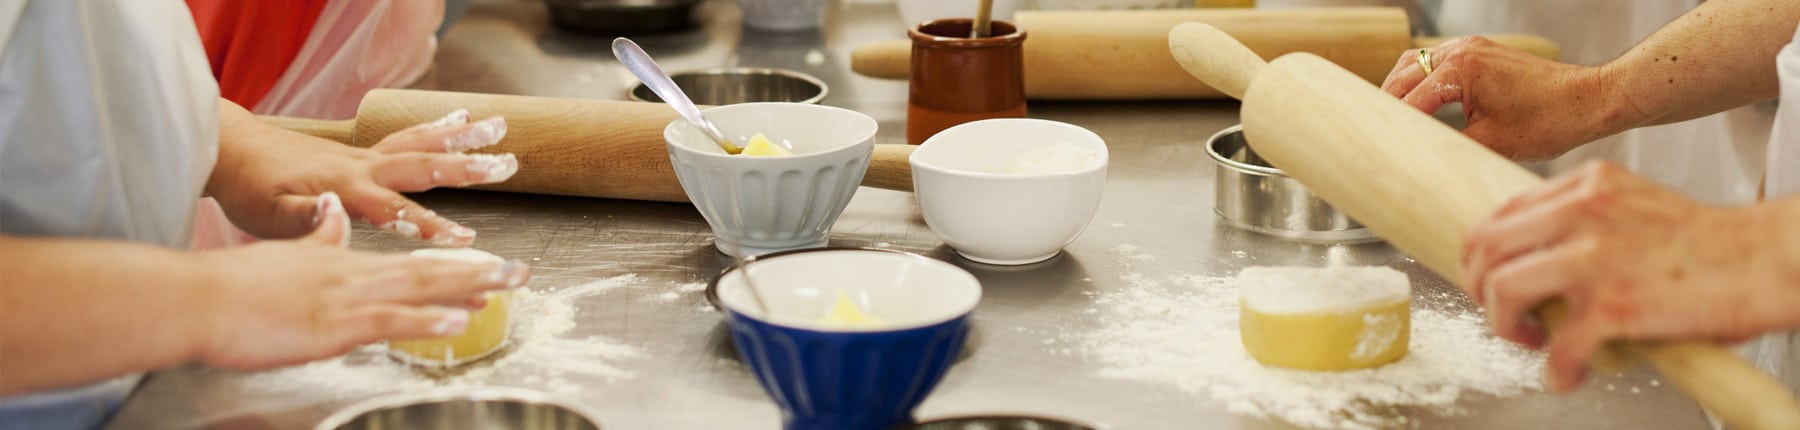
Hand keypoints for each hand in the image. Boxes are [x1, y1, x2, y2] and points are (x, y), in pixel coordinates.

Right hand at [191, 192, 528, 368]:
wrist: (198, 296)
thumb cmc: (235, 284)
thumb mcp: (285, 252)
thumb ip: (317, 236)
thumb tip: (333, 214)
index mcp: (342, 260)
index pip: (407, 259)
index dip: (450, 261)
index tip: (487, 262)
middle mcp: (352, 272)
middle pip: (426, 268)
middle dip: (476, 270)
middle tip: (521, 272)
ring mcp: (344, 296)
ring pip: (416, 287)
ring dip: (465, 287)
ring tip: (506, 287)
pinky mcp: (331, 322)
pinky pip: (387, 320)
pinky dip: (423, 319)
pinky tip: (456, 321)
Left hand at [207, 102, 517, 245]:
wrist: (232, 151)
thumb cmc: (249, 189)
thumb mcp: (268, 214)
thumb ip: (304, 217)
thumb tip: (333, 214)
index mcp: (344, 188)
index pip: (394, 210)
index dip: (429, 226)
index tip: (463, 238)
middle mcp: (360, 167)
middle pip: (422, 165)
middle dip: (466, 167)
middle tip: (506, 164)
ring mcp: (363, 157)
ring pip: (420, 144)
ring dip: (461, 138)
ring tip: (498, 127)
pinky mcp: (360, 153)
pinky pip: (406, 137)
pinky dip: (435, 128)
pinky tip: (459, 121)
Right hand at [1380, 36, 1620, 160]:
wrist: (1590, 101)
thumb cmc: (1552, 119)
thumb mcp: (1492, 142)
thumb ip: (1449, 145)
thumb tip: (1421, 158)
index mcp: (1461, 68)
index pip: (1409, 98)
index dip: (1391, 125)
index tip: (1375, 146)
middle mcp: (1463, 50)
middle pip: (1404, 72)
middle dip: (1387, 102)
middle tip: (1374, 133)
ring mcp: (1472, 48)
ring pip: (1417, 62)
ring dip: (1402, 87)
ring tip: (1392, 118)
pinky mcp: (1482, 54)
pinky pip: (1437, 62)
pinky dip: (1421, 80)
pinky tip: (1420, 103)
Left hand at [1461, 161, 1799, 391]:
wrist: (1767, 260)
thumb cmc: (1708, 244)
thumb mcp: (1633, 207)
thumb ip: (1583, 221)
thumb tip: (1540, 259)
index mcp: (1586, 186)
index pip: (1500, 214)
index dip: (1484, 254)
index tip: (1490, 277)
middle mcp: (1582, 213)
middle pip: (1486, 247)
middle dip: (1478, 287)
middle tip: (1497, 312)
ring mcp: (1594, 257)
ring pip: (1503, 289)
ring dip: (1503, 324)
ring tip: (1527, 339)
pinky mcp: (1614, 305)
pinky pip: (1559, 346)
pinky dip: (1556, 369)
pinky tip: (1566, 375)